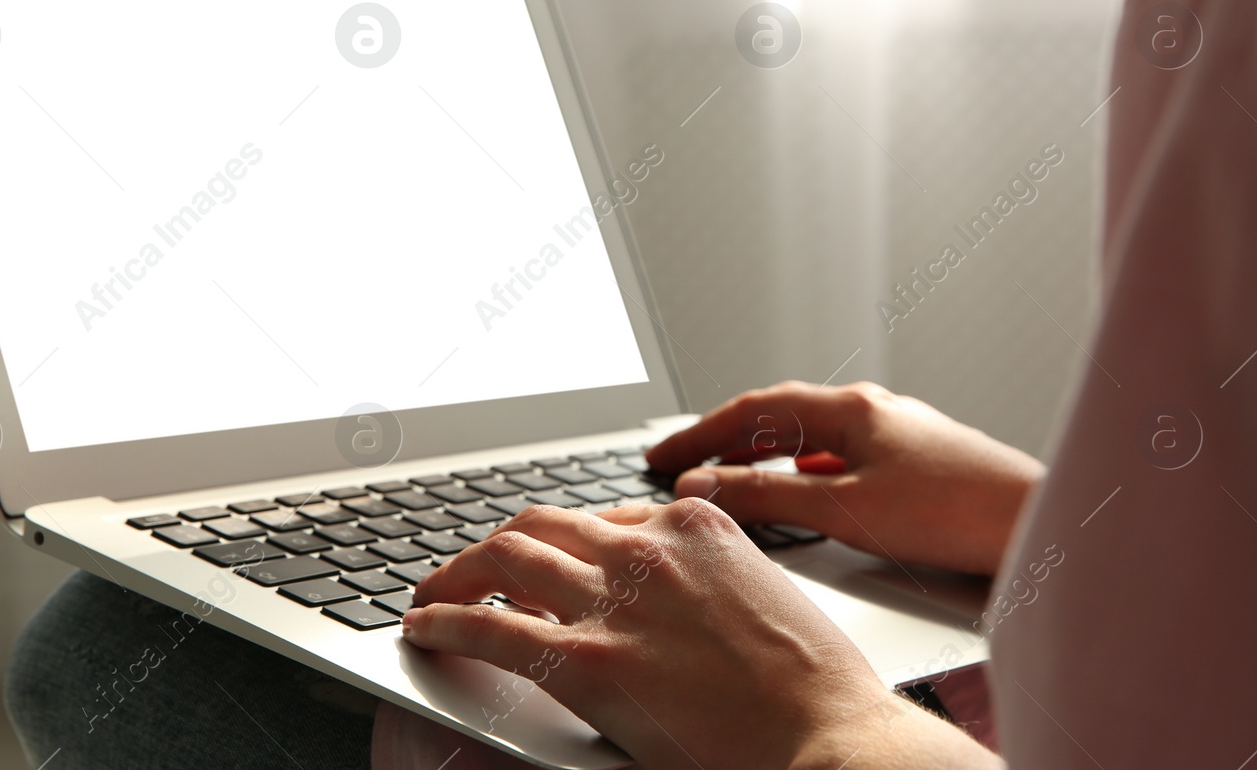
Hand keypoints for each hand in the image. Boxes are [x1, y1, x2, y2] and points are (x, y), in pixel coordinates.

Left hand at [402, 501, 997, 769]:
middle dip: (498, 544)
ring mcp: (613, 600)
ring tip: (434, 592)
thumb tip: (680, 595)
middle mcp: (646, 549)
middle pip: (543, 525)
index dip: (564, 541)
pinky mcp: (586, 659)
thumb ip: (713, 580)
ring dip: (458, 573)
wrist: (832, 738)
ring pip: (505, 559)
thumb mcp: (770, 599)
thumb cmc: (817, 686)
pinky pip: (491, 627)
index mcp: (697, 526)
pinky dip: (445, 623)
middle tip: (472, 567)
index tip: (546, 559)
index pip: (602, 517)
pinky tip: (424, 630)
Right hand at [646, 381, 1043, 574]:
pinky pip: (841, 459)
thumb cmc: (957, 511)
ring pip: (812, 439)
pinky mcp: (917, 465)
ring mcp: (898, 436)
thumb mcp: (846, 507)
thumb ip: (771, 495)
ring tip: (728, 479)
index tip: (662, 454)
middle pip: (781, 417)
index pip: (754, 410)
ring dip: (764, 457)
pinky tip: (803, 495)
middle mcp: (874, 412)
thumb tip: (706, 483)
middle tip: (683, 463)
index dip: (700, 434)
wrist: (1038, 524)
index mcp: (852, 408)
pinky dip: (804, 473)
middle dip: (725, 441)